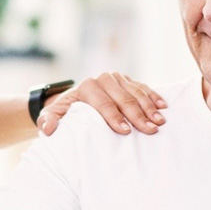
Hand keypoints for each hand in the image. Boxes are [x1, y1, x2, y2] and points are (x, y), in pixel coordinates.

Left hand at [39, 72, 166, 135]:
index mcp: (87, 86)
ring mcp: (117, 78)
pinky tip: (163, 107)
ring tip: (160, 122)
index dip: (114, 118)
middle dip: (138, 115)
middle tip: (150, 129)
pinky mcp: (127, 80)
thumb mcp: (54, 115)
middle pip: (123, 99)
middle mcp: (103, 79)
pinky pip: (143, 87)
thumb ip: (49, 120)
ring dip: (149, 107)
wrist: (74, 98)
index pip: (104, 104)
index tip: (125, 132)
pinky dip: (153, 96)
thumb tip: (48, 129)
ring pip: (136, 93)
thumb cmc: (66, 111)